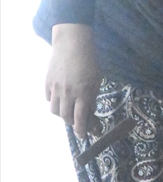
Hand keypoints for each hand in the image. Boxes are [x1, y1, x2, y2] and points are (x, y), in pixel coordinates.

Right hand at [46, 23, 100, 137]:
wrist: (72, 45)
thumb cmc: (90, 62)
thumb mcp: (97, 81)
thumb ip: (92, 98)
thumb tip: (89, 113)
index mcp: (83, 93)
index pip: (81, 118)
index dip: (82, 130)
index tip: (83, 136)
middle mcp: (68, 93)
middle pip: (66, 117)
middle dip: (72, 123)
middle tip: (78, 123)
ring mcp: (55, 88)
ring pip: (55, 110)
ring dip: (62, 114)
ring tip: (69, 111)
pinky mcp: (47, 82)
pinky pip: (49, 99)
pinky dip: (54, 102)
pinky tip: (61, 99)